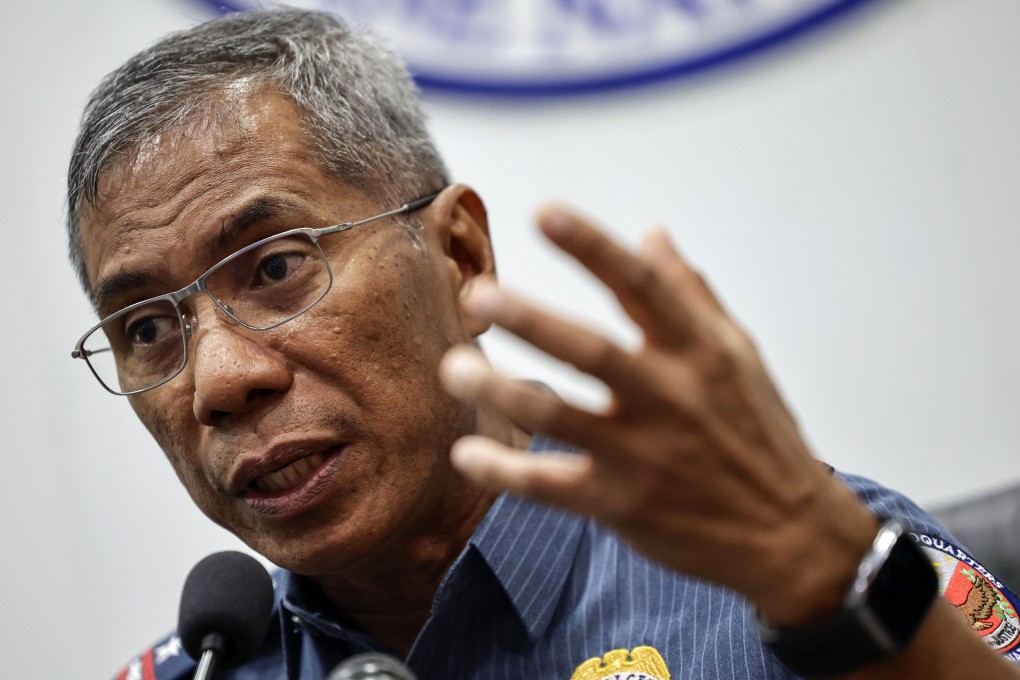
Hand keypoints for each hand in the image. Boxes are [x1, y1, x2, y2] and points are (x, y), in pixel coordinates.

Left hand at [440, 205, 878, 624]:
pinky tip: (467, 454)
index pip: (643, 285)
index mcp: (700, 351)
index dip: (593, 247)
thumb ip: (692, 294)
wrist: (792, 535)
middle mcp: (671, 397)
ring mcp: (644, 453)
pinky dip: (505, 472)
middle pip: (591, 350)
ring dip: (501, 391)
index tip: (545, 211)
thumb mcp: (739, 355)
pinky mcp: (623, 504)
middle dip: (530, 321)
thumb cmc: (760, 434)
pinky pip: (551, 487)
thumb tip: (653, 234)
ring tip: (453, 368)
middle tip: (478, 296)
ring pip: (558, 417)